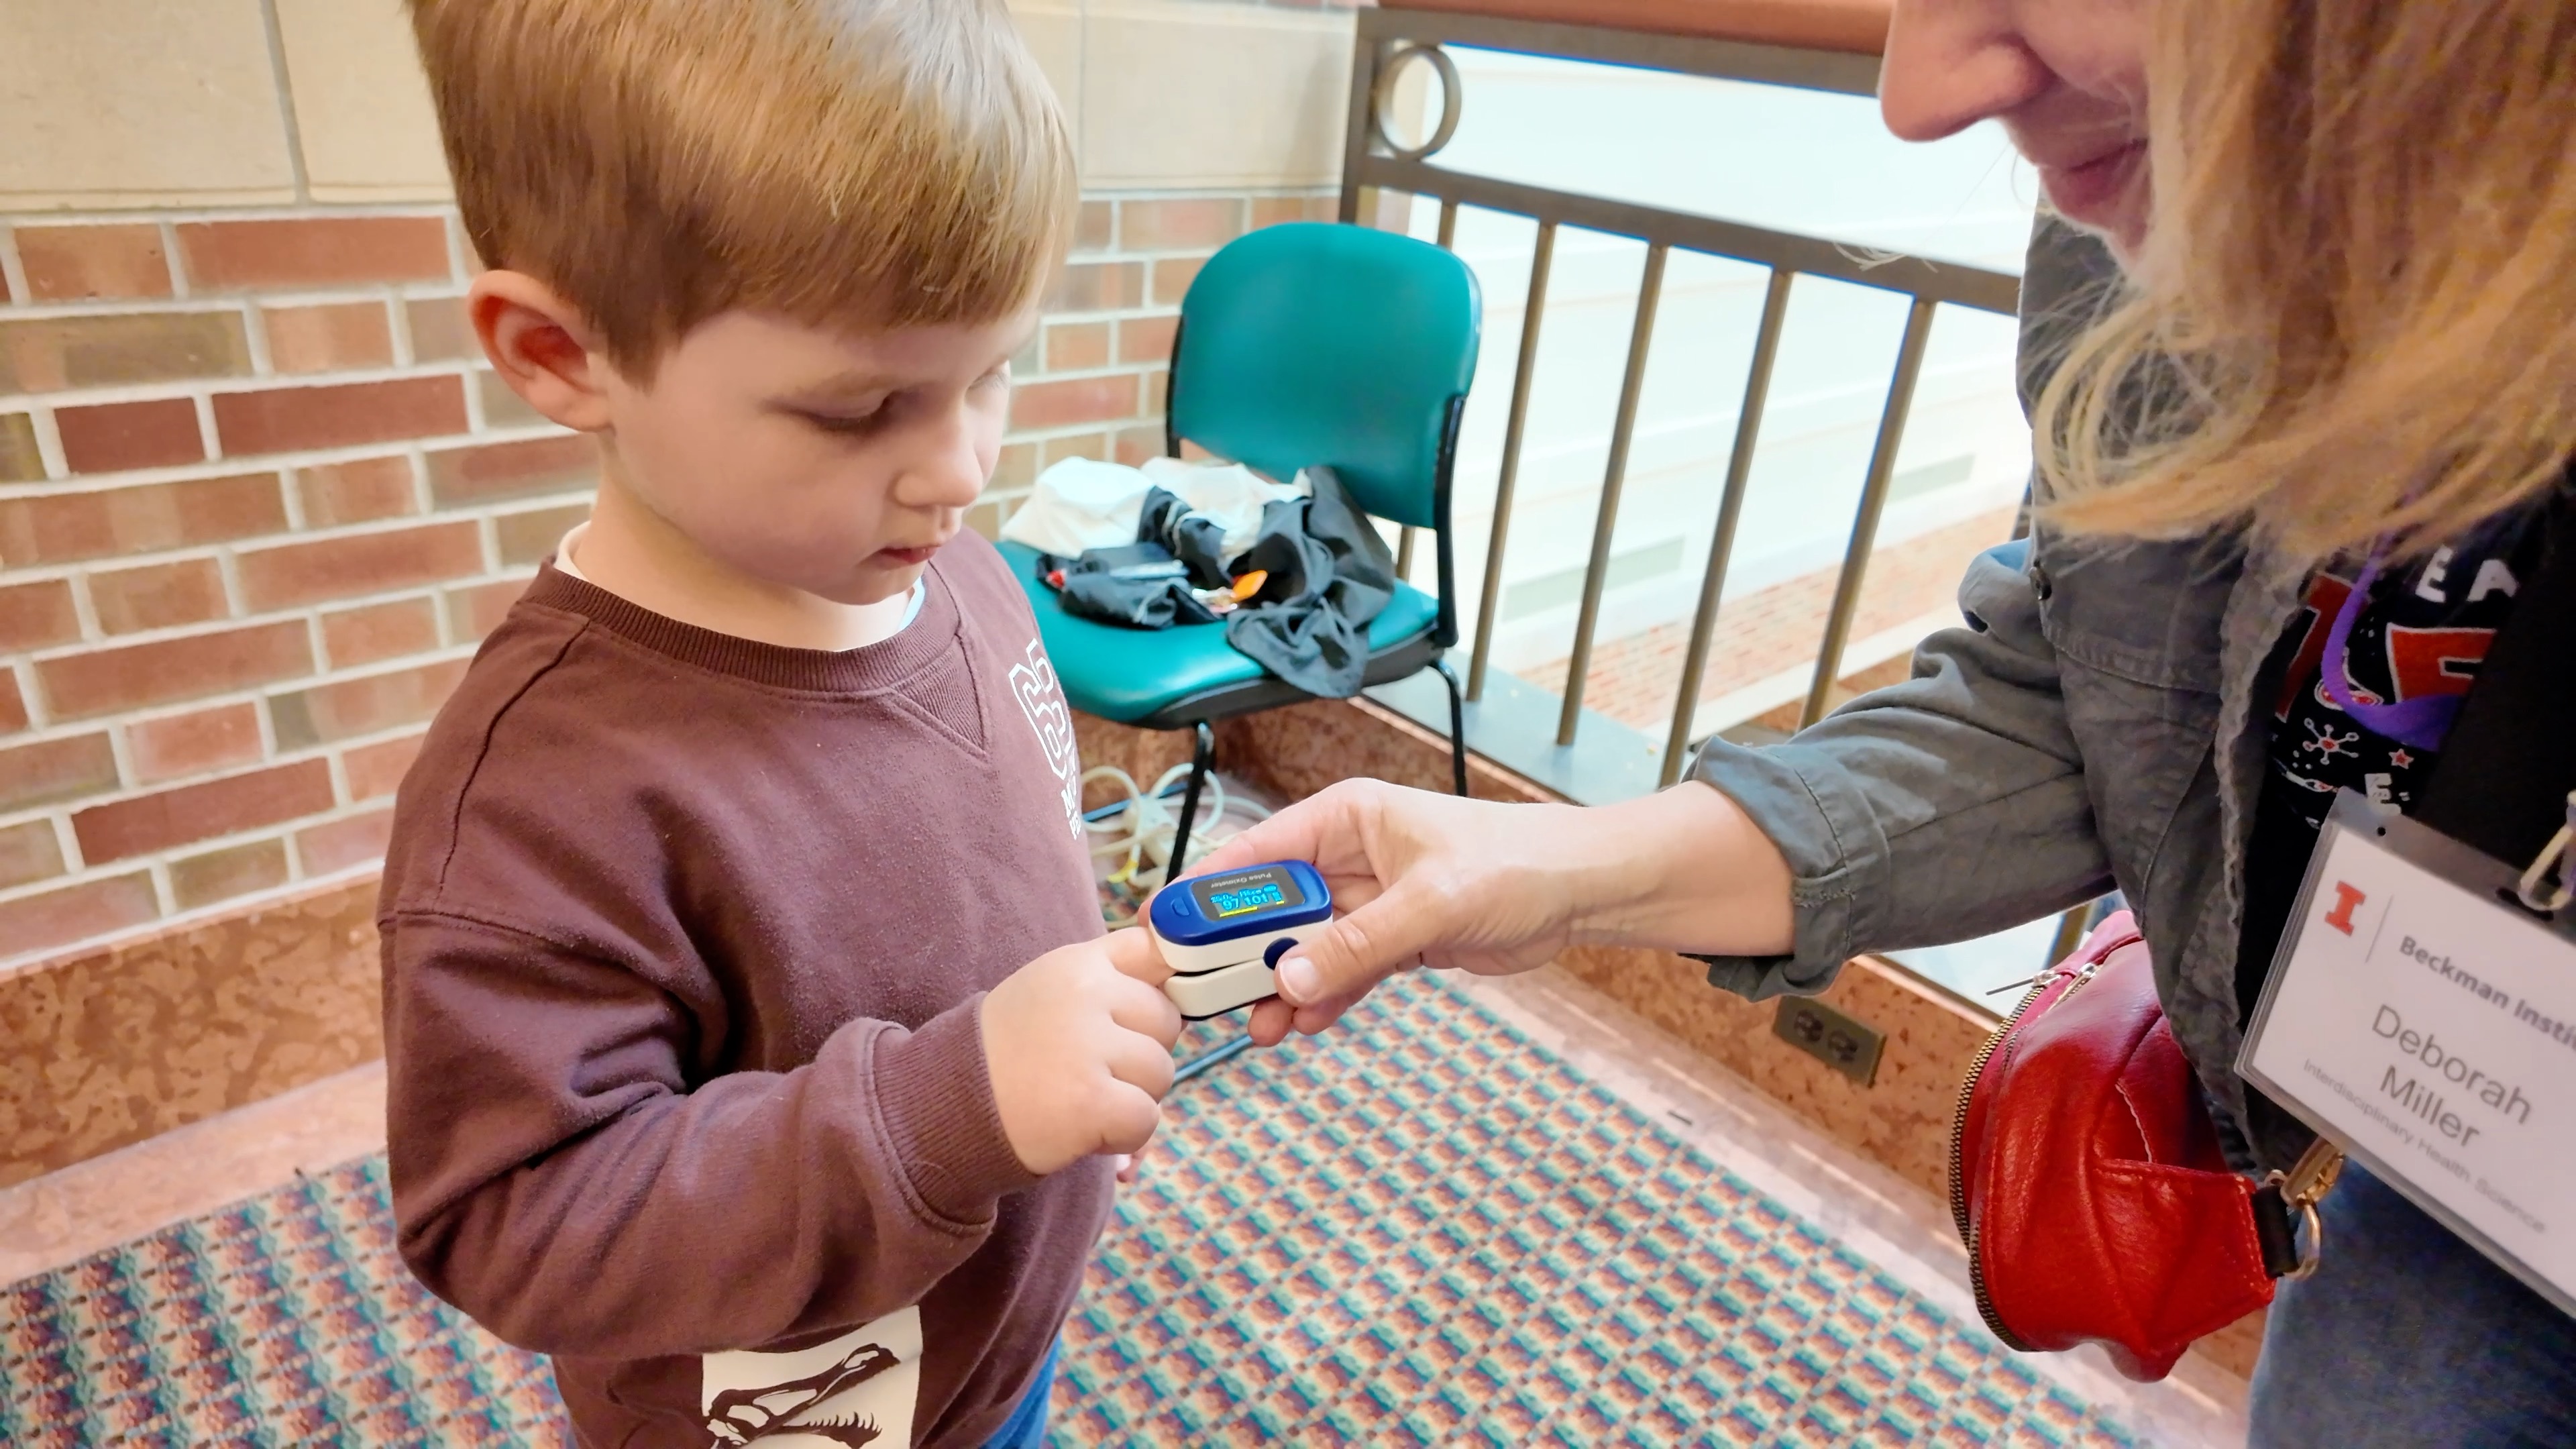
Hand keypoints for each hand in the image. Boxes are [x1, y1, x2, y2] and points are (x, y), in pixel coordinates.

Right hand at [982, 928, 1181, 1176]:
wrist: (946, 1109)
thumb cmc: (1007, 1055)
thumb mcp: (1050, 992)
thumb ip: (1109, 979)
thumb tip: (1180, 973)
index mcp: (1077, 963)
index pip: (1156, 951)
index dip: (1164, 986)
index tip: (1144, 1016)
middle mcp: (1085, 994)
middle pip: (1166, 1021)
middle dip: (1142, 1053)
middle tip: (1094, 1071)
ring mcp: (1087, 1046)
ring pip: (1162, 1072)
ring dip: (1133, 1097)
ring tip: (1083, 1098)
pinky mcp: (1091, 1100)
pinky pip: (1147, 1118)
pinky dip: (1124, 1136)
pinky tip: (1087, 1130)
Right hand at [1190, 779, 1794, 1046]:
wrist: (1577, 891)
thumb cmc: (1513, 864)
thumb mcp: (1430, 902)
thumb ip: (1356, 943)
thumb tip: (1288, 980)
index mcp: (1343, 818)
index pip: (1254, 855)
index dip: (1206, 894)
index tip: (1165, 934)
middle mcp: (1346, 856)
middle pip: (1270, 908)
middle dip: (1241, 955)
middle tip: (1206, 1001)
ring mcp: (1367, 902)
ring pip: (1303, 948)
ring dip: (1280, 987)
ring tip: (1259, 1031)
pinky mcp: (1391, 940)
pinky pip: (1340, 972)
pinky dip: (1323, 998)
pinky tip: (1303, 1025)